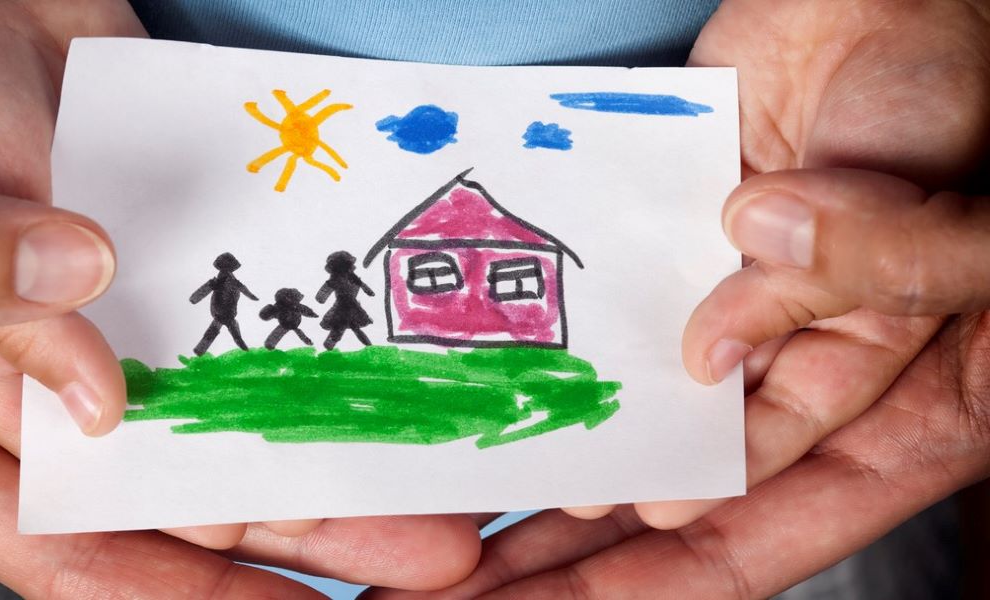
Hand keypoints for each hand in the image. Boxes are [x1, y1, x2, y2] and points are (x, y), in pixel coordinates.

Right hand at [0, 0, 480, 591]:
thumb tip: (102, 402)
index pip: (68, 539)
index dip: (184, 590)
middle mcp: (31, 369)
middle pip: (173, 482)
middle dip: (296, 518)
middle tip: (417, 545)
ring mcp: (99, 300)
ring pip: (219, 394)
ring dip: (315, 428)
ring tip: (423, 462)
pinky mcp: (147, 232)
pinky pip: (229, 298)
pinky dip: (295, 323)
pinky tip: (371, 348)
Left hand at [403, 0, 989, 595]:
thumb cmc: (956, 96)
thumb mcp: (956, 219)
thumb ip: (856, 289)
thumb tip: (713, 357)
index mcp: (895, 399)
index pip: (776, 520)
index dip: (675, 571)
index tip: (581, 588)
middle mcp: (797, 372)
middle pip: (689, 488)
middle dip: (594, 540)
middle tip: (492, 577)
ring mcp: (731, 313)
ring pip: (641, 412)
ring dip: (571, 457)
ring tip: (482, 504)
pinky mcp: (679, 254)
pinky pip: (620, 318)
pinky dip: (574, 355)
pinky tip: (508, 391)